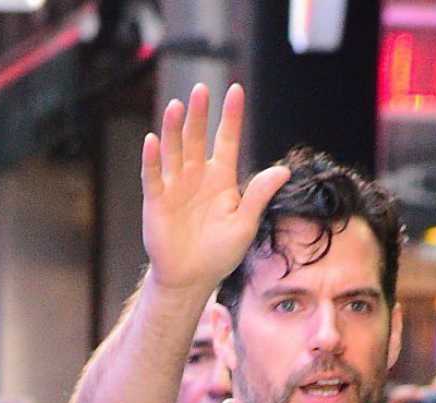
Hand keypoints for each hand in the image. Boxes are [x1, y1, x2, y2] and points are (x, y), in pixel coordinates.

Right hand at [142, 82, 289, 298]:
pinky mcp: (157, 199)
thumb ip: (259, 196)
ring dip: (174, 128)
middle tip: (201, 89)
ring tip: (178, 106)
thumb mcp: (244, 224)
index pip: (227, 139)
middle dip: (199, 114)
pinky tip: (153, 140)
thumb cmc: (219, 253)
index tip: (236, 90)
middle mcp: (196, 175)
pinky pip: (153, 175)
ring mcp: (175, 185)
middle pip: (197, 137)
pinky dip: (152, 158)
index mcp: (221, 178)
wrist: (191, 279)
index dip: (231, 116)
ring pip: (174, 149)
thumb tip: (283, 171)